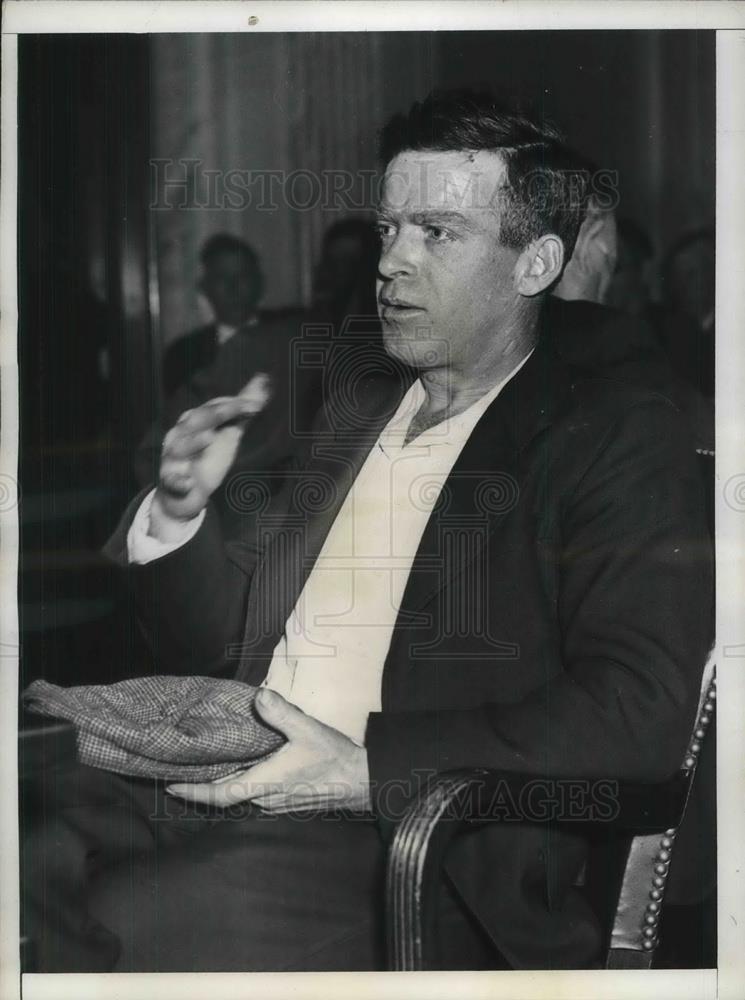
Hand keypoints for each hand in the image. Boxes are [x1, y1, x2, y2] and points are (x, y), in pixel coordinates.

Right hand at [152, 374, 270, 530]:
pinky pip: (173, 482)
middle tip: (241, 408)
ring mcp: (173, 459)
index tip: (256, 405)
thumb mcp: (226, 435)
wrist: (182, 497)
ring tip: (209, 437)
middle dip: (219, 413)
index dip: (234, 404)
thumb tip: (263, 383)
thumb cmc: (205, 460)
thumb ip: (241, 412)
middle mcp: (180, 436)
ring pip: (180, 447)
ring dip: (195, 442)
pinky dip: (180, 482)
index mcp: (192, 423)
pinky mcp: (170, 483)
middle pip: (197, 420)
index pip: (212, 407)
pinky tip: (189, 483)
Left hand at [166, 688, 371, 813]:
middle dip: (203, 786)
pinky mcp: (286, 802)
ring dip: (223, 784)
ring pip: (241, 796)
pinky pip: (256, 795)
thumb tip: (258, 697)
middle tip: (183, 771)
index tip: (172, 786)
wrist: (361, 782)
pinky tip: (243, 768)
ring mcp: (277, 803)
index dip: (194, 792)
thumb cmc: (334, 759)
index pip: (220, 795)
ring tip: (207, 767)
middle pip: (226, 796)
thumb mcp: (307, 729)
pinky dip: (242, 783)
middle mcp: (266, 799)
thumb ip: (281, 713)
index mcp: (265, 783)